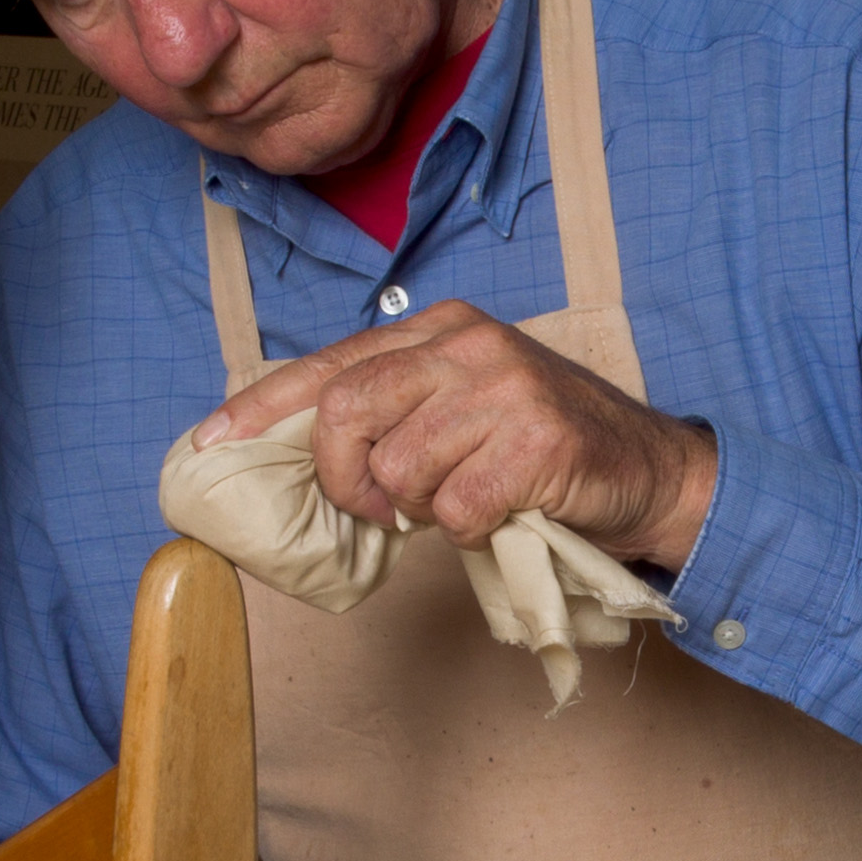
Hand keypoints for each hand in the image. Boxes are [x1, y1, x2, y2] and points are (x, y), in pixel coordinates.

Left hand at [196, 304, 720, 572]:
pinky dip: (467, 532)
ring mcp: (504, 389)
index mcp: (439, 328)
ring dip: (419, 511)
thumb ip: (394, 413)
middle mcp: (466, 344)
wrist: (653, 472)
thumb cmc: (544, 449)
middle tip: (379, 509)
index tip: (208, 445)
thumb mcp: (463, 406)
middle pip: (345, 415)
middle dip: (345, 480)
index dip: (259, 408)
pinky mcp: (535, 443)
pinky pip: (453, 510)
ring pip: (398, 472)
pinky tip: (502, 514)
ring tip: (463, 502)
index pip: (327, 366)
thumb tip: (306, 457)